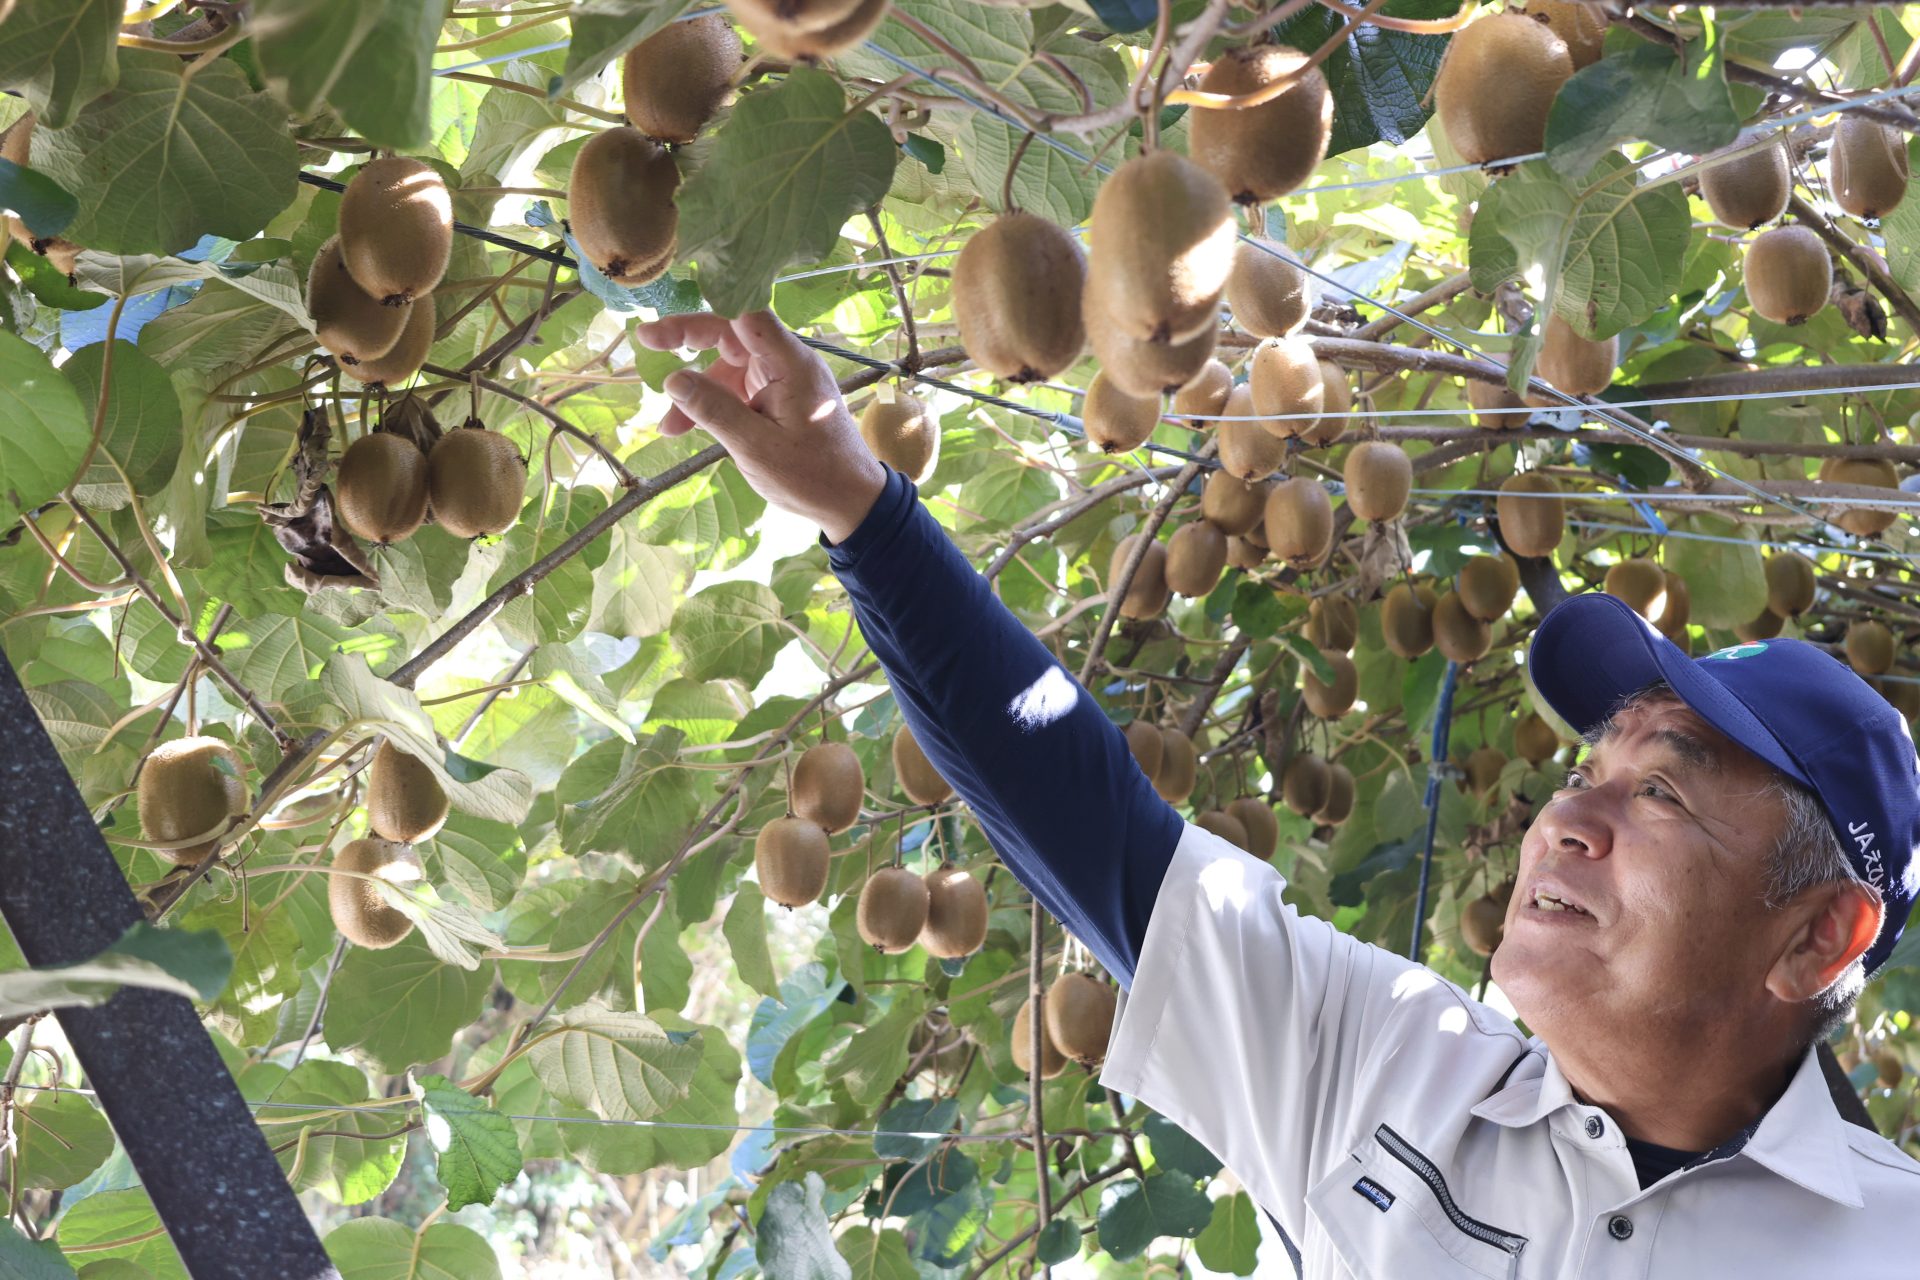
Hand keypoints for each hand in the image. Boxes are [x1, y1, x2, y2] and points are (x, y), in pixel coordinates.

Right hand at [632, 310, 887, 544]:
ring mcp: (784, 381)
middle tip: (646, 341)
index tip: (666, 332)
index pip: (747, 319)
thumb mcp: (755, 447)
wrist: (851, 502)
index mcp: (791, 365)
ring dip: (698, 390)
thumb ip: (714, 410)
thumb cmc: (811, 476)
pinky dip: (715, 404)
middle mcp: (788, 364)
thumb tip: (673, 380)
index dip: (705, 319)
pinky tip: (686, 427)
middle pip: (733, 336)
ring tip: (669, 427)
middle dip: (688, 340)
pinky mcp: (780, 400)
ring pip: (730, 368)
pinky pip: (740, 390)